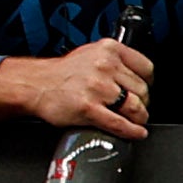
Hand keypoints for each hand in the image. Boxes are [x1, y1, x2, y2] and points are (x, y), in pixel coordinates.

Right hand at [0, 39, 156, 138]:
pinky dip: (131, 131)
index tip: (144, 90)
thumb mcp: (91, 54)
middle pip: (142, 90)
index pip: (146, 68)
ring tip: (135, 120)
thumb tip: (138, 77)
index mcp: (109, 50)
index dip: (148, 83)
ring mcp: (97, 88)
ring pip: (135, 107)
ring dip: (139, 118)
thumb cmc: (62, 73)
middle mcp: (105, 66)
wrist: (34, 84)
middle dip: (142, 103)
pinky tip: (136, 133)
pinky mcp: (89, 108)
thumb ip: (115, 61)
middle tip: (135, 109)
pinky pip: (119, 123)